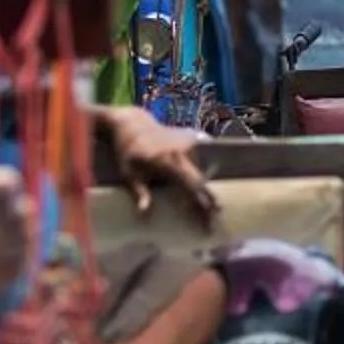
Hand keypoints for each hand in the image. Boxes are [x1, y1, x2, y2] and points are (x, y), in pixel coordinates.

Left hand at [99, 105, 217, 227]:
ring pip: (202, 171)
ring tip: (208, 206)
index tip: (209, 219)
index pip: (191, 185)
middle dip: (210, 201)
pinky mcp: (194, 137)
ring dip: (203, 188)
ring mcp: (191, 142)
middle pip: (202, 181)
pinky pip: (201, 160)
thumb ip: (138, 192)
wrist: (133, 124)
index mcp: (167, 160)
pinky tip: (203, 182)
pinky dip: (201, 173)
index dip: (202, 203)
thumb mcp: (128, 172)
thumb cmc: (127, 152)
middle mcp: (184, 150)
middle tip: (215, 220)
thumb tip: (144, 213)